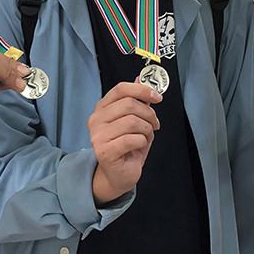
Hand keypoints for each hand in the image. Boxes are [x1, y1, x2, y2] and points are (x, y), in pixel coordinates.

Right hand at [88, 81, 162, 204]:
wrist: (119, 174)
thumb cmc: (127, 147)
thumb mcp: (136, 120)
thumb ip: (137, 100)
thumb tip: (140, 79)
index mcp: (102, 108)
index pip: (121, 89)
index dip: (142, 90)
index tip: (157, 97)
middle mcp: (96, 119)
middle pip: (129, 104)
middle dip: (149, 114)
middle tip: (155, 124)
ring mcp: (97, 135)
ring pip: (132, 121)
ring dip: (147, 130)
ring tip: (146, 137)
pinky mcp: (104, 151)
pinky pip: (132, 139)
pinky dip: (142, 142)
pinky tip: (139, 146)